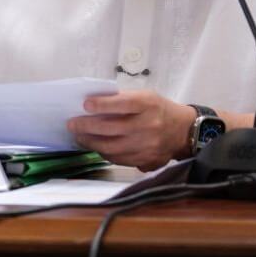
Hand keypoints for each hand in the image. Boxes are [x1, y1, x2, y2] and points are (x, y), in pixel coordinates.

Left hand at [66, 91, 195, 170]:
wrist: (183, 131)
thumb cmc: (158, 109)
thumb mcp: (144, 96)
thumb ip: (121, 100)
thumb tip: (92, 105)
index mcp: (148, 104)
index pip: (123, 104)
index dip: (102, 104)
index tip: (85, 105)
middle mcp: (149, 125)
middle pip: (113, 128)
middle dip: (87, 127)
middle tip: (72, 124)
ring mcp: (148, 145)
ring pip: (113, 148)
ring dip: (91, 143)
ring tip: (79, 137)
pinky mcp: (147, 160)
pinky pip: (120, 159)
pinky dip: (104, 153)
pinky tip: (96, 146)